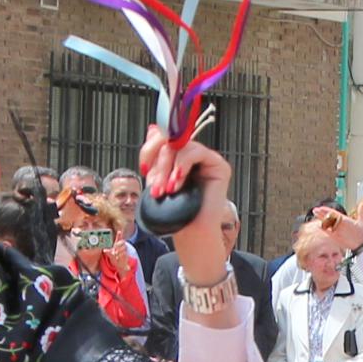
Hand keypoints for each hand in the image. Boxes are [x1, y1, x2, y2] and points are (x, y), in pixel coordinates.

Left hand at [141, 125, 234, 283]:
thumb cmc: (174, 211)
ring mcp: (207, 159)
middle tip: (155, 187)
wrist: (190, 233)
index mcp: (179, 157)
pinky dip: (182, 166)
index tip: (144, 169)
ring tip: (165, 190)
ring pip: (182, 147)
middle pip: (172, 140)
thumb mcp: (157, 180)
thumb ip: (155, 156)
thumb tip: (153, 128)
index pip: (164, 137)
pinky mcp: (219, 166)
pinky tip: (177, 184)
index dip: (150, 148)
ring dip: (168, 169)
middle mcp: (194, 155)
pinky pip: (197, 152)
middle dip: (159, 164)